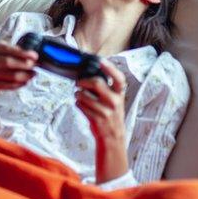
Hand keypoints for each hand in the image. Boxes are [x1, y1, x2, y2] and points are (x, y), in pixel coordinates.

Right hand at [0, 42, 37, 92]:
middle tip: (35, 66)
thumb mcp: (6, 52)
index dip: (24, 53)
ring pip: (11, 76)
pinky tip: (26, 81)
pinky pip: (9, 85)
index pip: (10, 50)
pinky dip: (20, 84)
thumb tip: (35, 57)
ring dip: (26, 76)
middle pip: (8, 62)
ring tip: (33, 74)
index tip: (35, 56)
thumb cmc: (1, 61)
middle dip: (24, 65)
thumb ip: (18, 52)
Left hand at [75, 59, 128, 183]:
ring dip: (78, 94)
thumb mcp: (114, 101)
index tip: (100, 61)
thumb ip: (106, 88)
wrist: (113, 138)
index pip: (118, 78)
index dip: (109, 68)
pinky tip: (80, 105)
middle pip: (96, 83)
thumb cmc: (111, 115)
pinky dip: (77, 104)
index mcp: (120, 94)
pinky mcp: (96, 119)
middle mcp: (114, 101)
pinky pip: (81, 106)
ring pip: (84, 95)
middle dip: (83, 81)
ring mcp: (106, 111)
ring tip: (79, 96)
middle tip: (78, 83)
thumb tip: (90, 73)